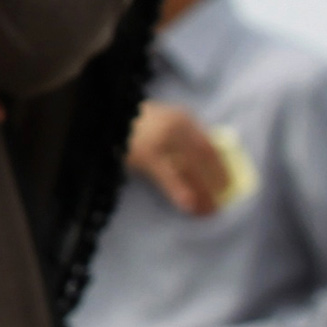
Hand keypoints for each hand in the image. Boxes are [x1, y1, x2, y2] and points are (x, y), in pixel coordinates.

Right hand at [128, 100, 231, 216]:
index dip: (221, 168)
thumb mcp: (158, 120)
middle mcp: (176, 127)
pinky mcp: (147, 154)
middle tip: (219, 204)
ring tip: (206, 210)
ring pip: (191, 170)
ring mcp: (162, 140)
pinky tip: (188, 205)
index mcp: (182, 118)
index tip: (227, 186)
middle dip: (215, 183)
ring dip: (202, 192)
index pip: (210, 147)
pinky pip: (169, 177)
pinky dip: (180, 192)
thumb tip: (201, 164)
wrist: (99, 115)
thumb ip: (179, 136)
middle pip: (204, 160)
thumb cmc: (128, 123)